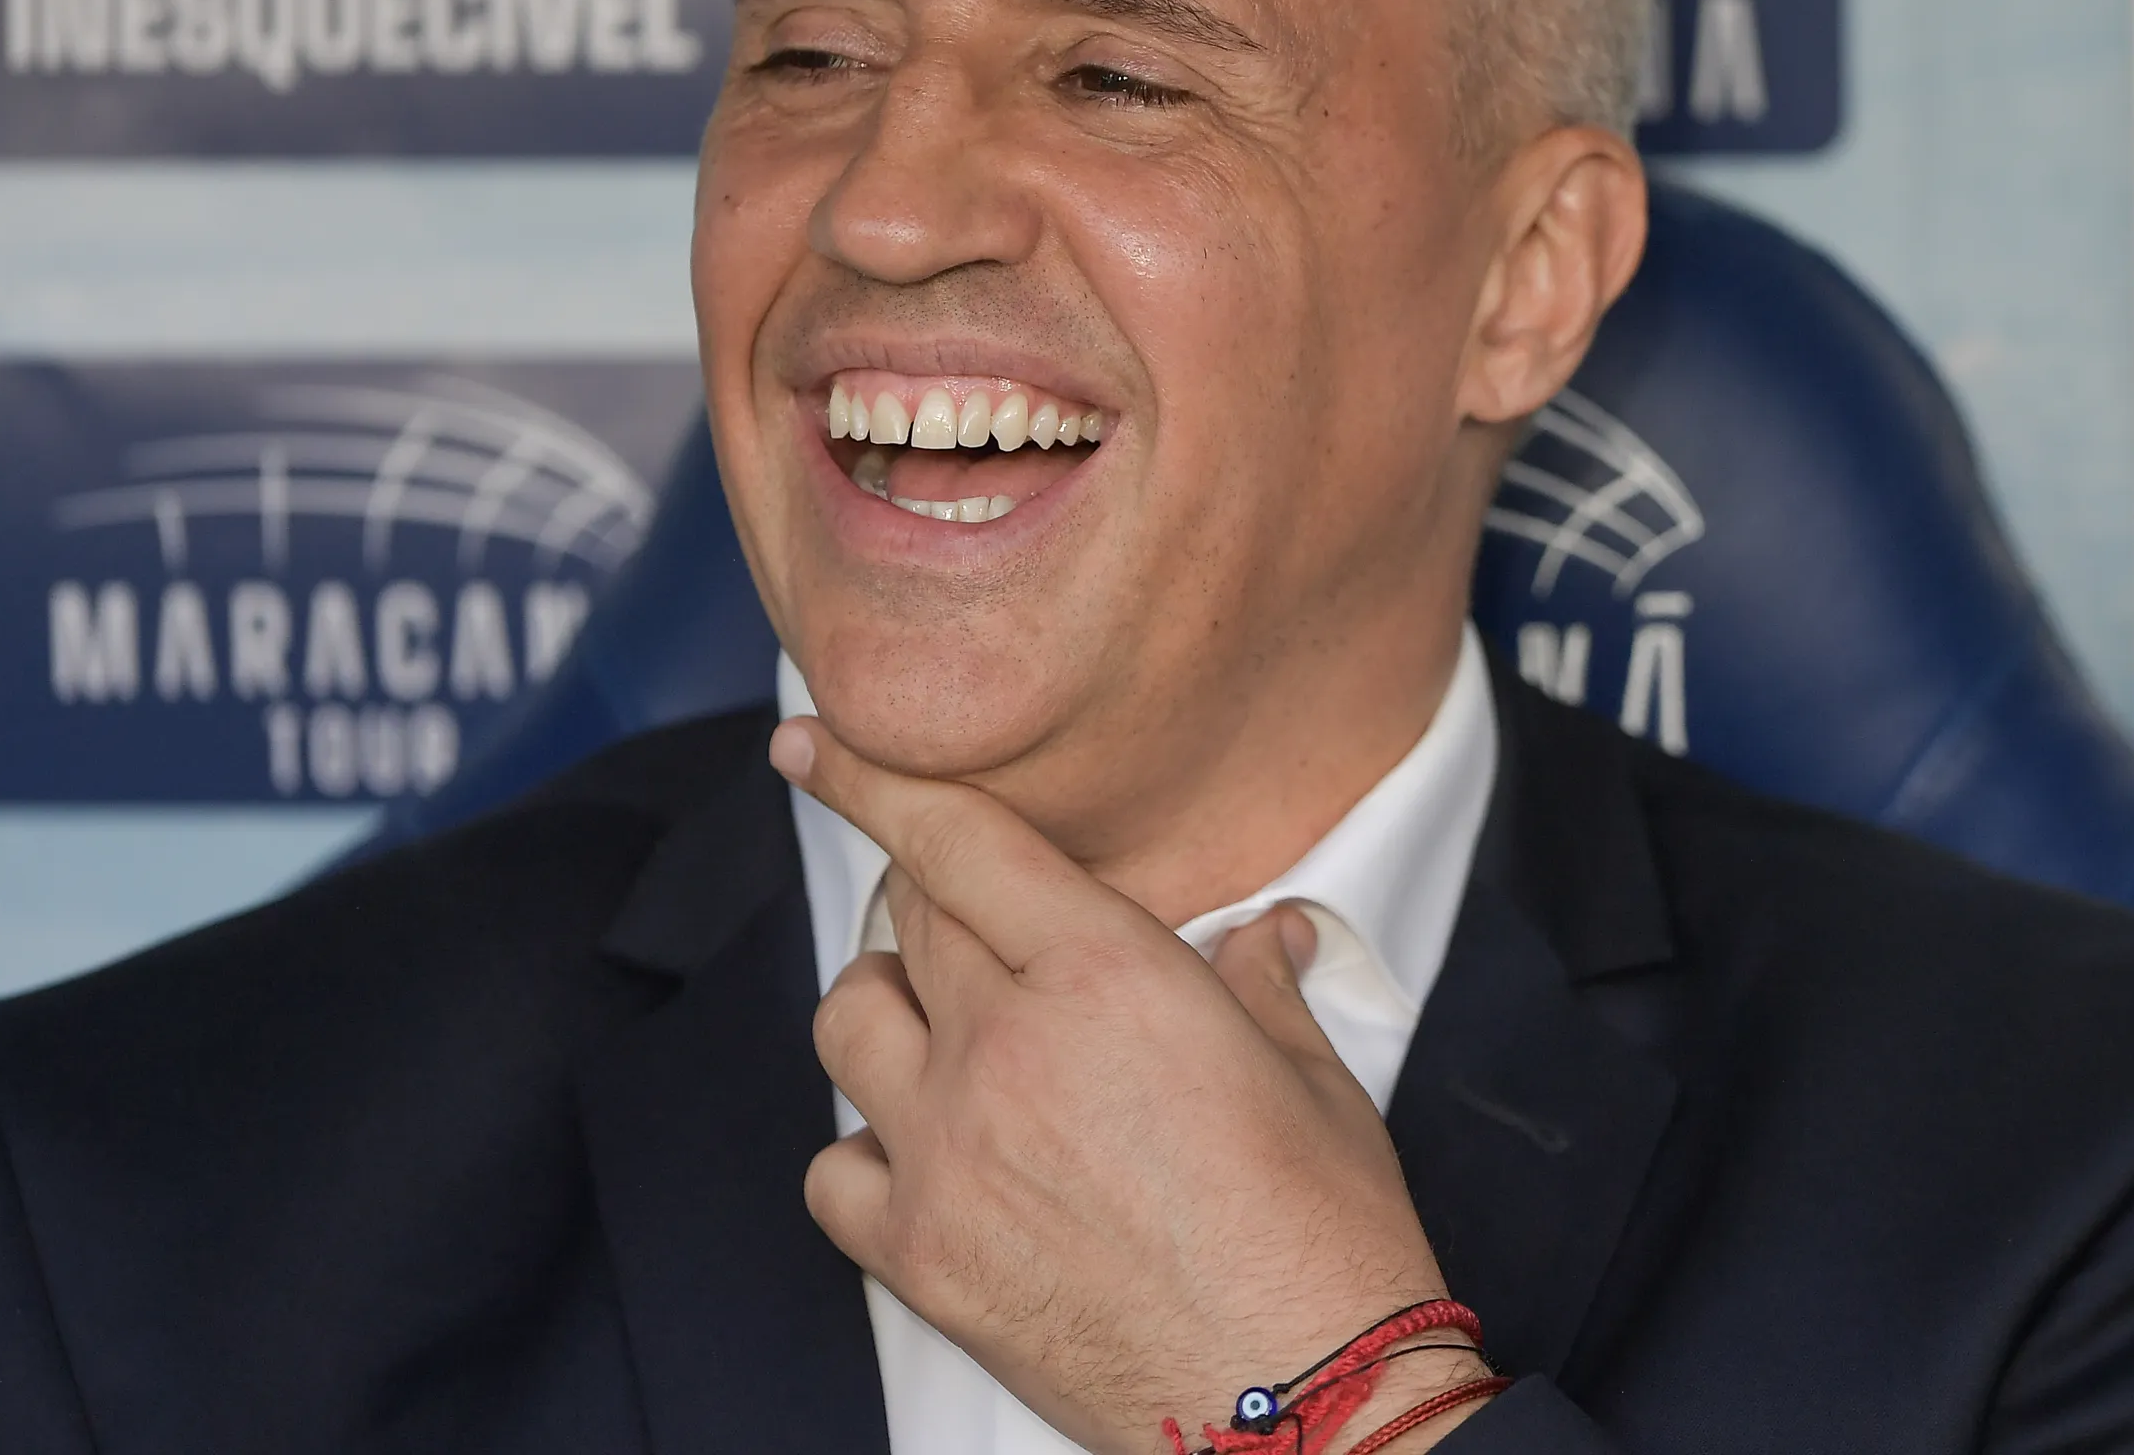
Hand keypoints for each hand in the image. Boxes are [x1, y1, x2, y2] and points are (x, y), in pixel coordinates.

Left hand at [770, 718, 1492, 1454]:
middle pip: (911, 921)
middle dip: (935, 906)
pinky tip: (926, 1157)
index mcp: (1109, 977)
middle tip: (981, 931)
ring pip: (848, 1023)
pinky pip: (832, 1165)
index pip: (956, 842)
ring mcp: (949, 1155)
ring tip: (947, 1036)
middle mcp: (1009, 1048)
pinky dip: (863, 1147)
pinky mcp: (922, 1256)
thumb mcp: (1311, 1076)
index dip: (871, 778)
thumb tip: (1260, 939)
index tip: (810, 744)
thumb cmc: (1323, 1236)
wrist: (1304, 1401)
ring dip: (889, 1008)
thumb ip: (1257, 984)